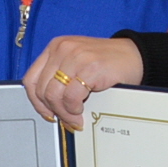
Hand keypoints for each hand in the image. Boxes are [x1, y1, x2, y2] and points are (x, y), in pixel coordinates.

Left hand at [21, 35, 144, 129]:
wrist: (135, 56)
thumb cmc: (107, 64)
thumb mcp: (76, 65)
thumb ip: (60, 78)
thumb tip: (47, 107)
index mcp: (56, 47)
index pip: (31, 79)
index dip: (36, 101)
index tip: (47, 113)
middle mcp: (63, 48)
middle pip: (42, 89)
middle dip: (53, 110)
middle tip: (66, 119)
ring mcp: (76, 56)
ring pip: (54, 95)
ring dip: (64, 112)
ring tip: (75, 117)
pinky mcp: (90, 66)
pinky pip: (71, 96)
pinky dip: (74, 108)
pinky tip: (83, 109)